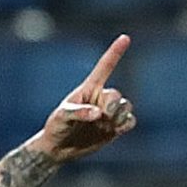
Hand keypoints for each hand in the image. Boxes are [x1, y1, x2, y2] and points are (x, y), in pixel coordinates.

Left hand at [34, 35, 135, 163]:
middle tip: (103, 114)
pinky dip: (126, 123)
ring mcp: (109, 113)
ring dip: (119, 114)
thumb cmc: (57, 126)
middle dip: (112, 104)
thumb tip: (99, 114)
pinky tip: (117, 128)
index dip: (114, 52)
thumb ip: (79, 112)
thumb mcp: (62, 116)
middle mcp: (101, 98)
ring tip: (107, 123)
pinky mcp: (114, 128)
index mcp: (89, 89)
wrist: (58, 148)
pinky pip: (130, 121)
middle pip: (116, 95)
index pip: (104, 68)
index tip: (124, 37)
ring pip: (126, 107)